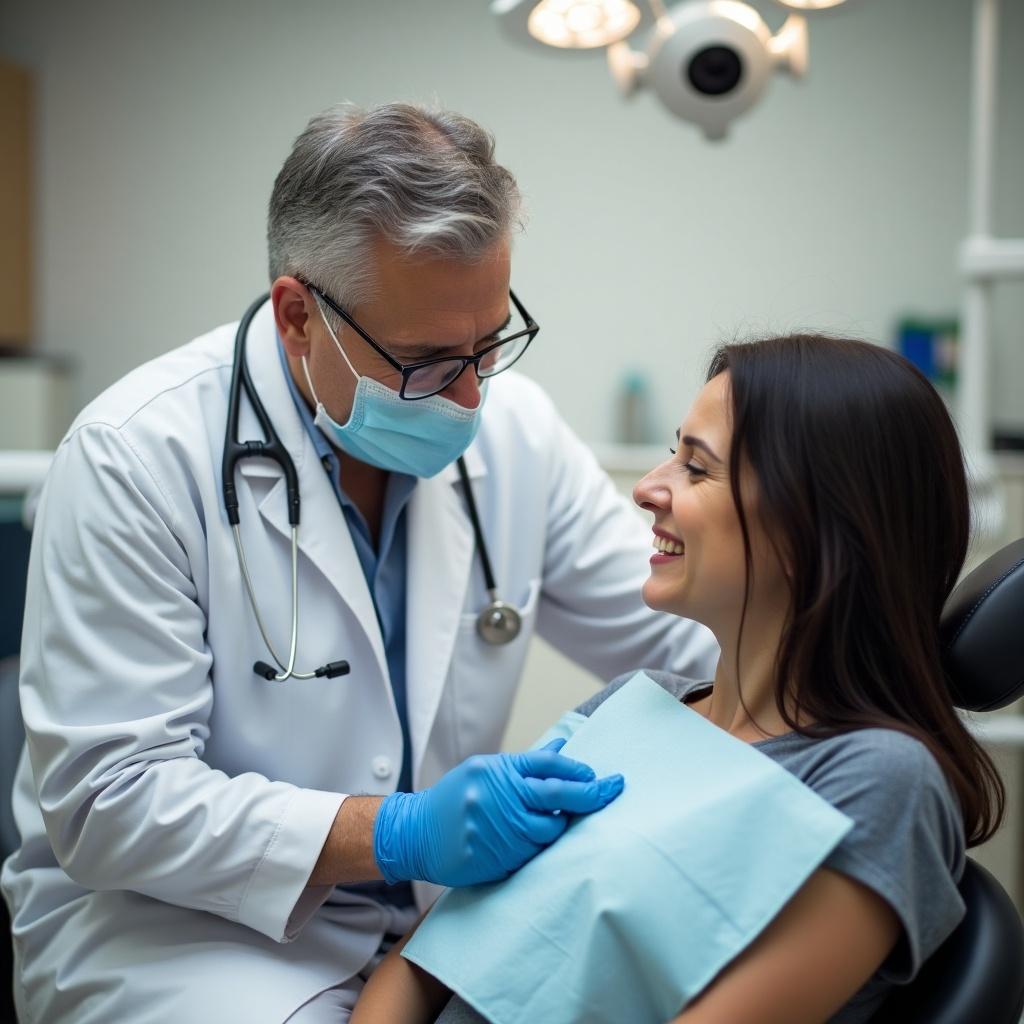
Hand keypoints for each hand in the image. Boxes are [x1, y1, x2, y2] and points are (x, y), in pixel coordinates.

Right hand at [373, 739, 623, 886]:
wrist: (415, 832)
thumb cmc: (456, 798)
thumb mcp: (486, 770)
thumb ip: (525, 764)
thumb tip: (563, 747)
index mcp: (497, 770)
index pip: (548, 764)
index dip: (577, 769)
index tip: (597, 775)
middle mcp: (498, 796)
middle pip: (558, 794)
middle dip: (591, 793)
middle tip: (613, 790)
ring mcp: (496, 828)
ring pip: (549, 830)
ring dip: (559, 827)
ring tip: (553, 824)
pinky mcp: (494, 857)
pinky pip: (532, 855)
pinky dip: (539, 849)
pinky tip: (532, 843)